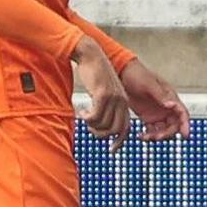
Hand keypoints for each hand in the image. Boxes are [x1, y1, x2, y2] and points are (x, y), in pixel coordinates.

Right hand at [72, 35, 130, 151]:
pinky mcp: (103, 93)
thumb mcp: (103, 92)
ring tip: (84, 115)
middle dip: (101, 134)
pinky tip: (80, 110)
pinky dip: (86, 117)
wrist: (91, 56)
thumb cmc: (95, 75)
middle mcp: (122, 101)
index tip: (112, 150)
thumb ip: (105, 107)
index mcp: (124, 102)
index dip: (119, 141)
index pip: (126, 128)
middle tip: (89, 126)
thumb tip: (100, 124)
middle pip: (115, 130)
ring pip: (103, 124)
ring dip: (91, 125)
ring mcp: (114, 97)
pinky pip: (95, 115)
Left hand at [120, 59, 190, 141]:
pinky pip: (153, 130)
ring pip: (164, 129)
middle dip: (167, 133)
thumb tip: (172, 105)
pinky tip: (141, 136)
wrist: (121, 74)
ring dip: (158, 136)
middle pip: (174, 125)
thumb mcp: (149, 84)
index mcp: (170, 97)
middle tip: (156, 137)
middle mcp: (166, 106)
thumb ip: (161, 95)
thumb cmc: (137, 75)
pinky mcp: (147, 117)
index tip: (185, 135)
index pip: (182, 113)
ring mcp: (157, 112)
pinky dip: (149, 135)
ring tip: (146, 137)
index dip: (186, 124)